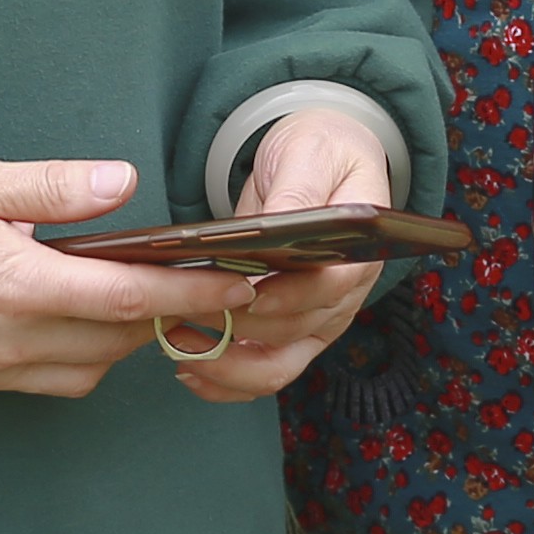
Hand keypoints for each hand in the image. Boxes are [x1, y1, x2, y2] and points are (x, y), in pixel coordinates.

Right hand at [0, 159, 253, 399]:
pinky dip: (77, 357)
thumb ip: (54, 187)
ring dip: (120, 339)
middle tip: (191, 282)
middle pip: (118, 340)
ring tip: (126, 298)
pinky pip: (47, 381)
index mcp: (18, 283)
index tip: (238, 287)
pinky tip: (72, 322)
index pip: (129, 299)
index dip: (192, 295)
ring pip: (87, 369)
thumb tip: (123, 182)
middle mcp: (10, 338)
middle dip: (164, 315)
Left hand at [168, 112, 391, 405]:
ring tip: (175, 346)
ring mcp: (316, 321)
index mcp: (357, 251)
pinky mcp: (290, 332)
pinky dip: (225, 380)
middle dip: (238, 327)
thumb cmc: (319, 153)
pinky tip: (188, 367)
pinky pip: (261, 371)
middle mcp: (341, 297)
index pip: (330, 287)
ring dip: (225, 365)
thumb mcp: (309, 154)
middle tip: (181, 308)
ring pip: (276, 367)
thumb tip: (277, 223)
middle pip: (294, 331)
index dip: (289, 296)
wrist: (321, 163)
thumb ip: (297, 191)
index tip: (245, 294)